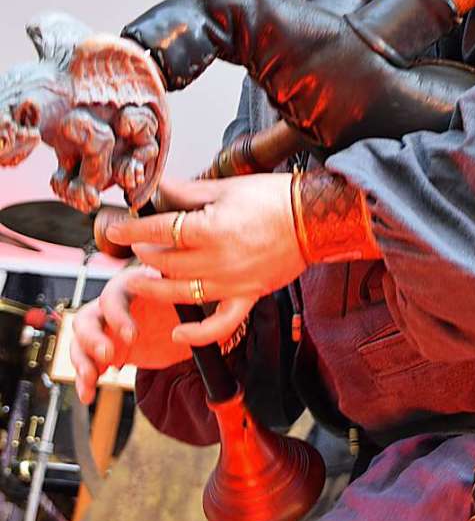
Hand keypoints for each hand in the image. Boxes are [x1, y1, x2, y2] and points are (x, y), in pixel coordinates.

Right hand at [70, 265, 190, 404]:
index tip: (133, 336)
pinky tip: (88, 394)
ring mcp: (106, 328)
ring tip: (91, 380)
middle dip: (92, 338)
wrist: (187, 322)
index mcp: (134, 285)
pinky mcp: (106, 349)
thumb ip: (187, 302)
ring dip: (82, 362)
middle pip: (87, 317)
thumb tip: (193, 307)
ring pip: (80, 342)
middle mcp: (114, 305)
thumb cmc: (187, 301)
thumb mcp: (189, 300)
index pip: (114, 294)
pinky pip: (86, 362)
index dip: (118, 315)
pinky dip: (84, 379)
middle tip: (107, 356)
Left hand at [103, 175, 305, 338]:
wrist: (314, 219)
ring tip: (139, 281)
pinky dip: (198, 335)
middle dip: (143, 253)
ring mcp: (231, 283)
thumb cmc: (273, 198)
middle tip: (135, 245)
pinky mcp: (247, 297)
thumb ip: (187, 191)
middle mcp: (216, 260)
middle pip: (164, 263)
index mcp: (208, 229)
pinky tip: (178, 334)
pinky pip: (220, 325)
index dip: (131, 229)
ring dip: (154, 288)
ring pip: (180, 293)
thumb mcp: (226, 187)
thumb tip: (158, 186)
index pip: (157, 230)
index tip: (116, 228)